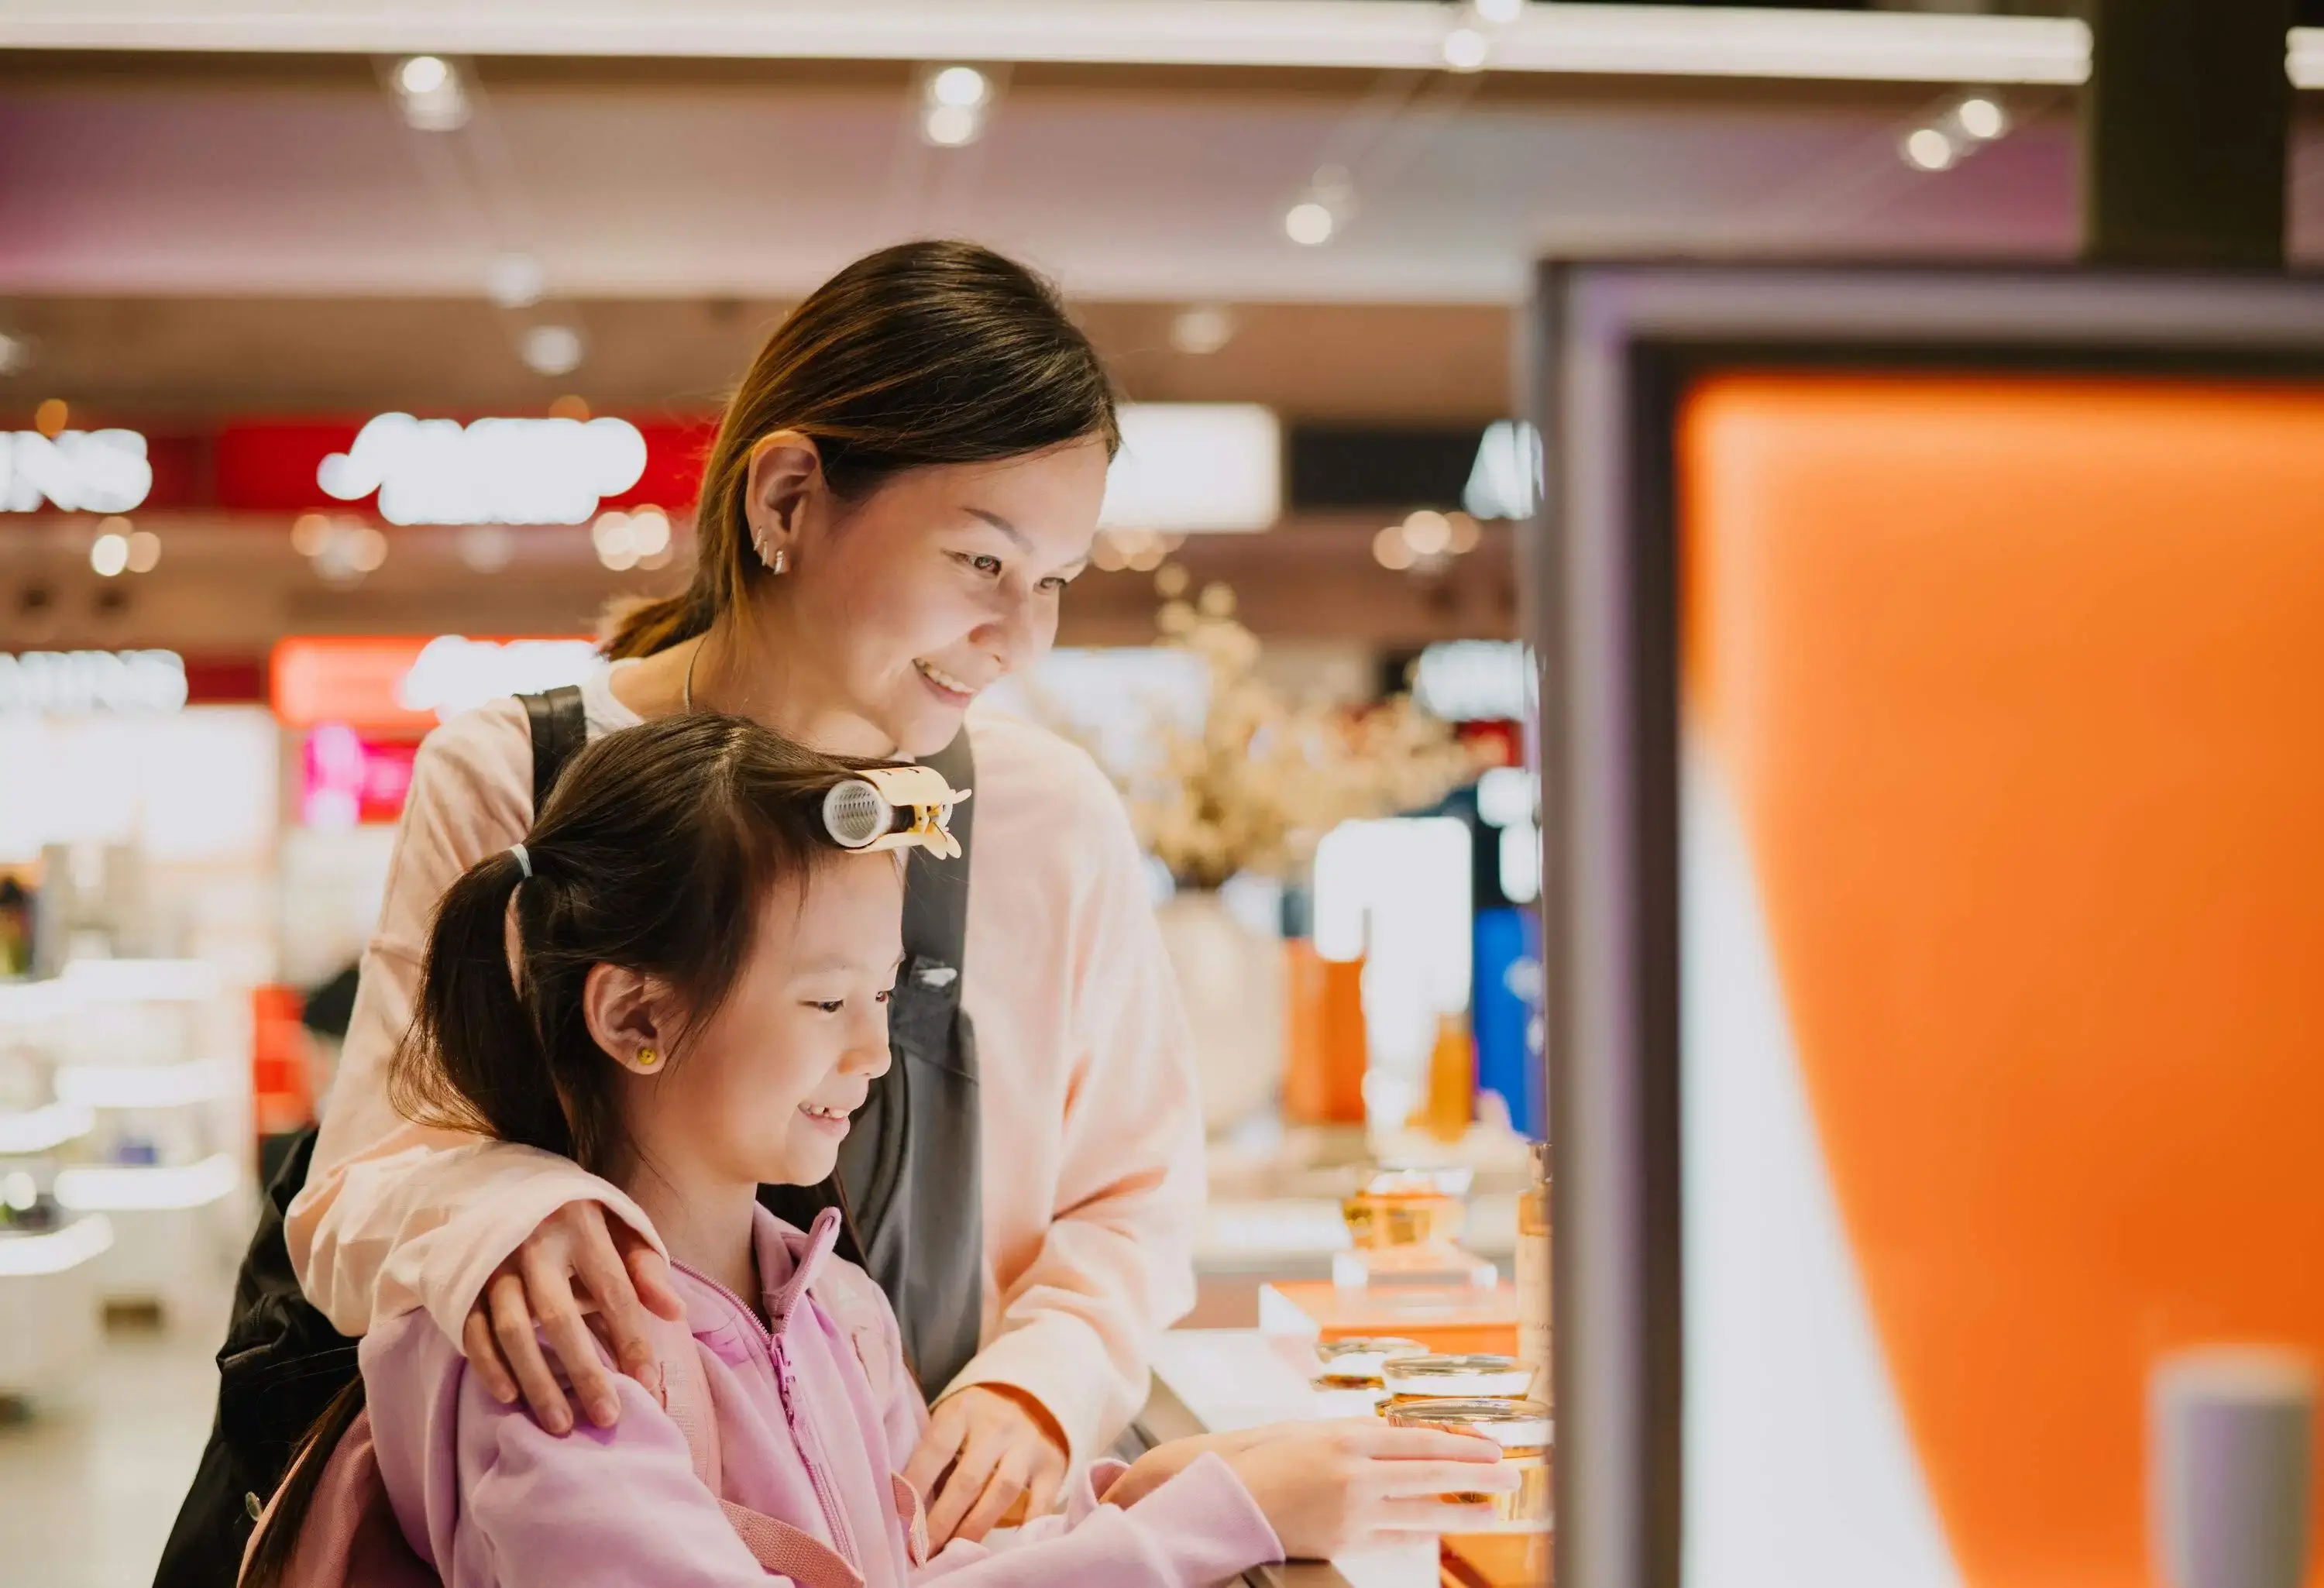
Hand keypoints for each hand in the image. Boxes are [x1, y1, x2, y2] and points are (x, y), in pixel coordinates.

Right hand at [457, 1200, 686, 1433]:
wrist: (509, 1190)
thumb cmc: (578, 1223)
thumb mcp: (619, 1231)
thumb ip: (645, 1272)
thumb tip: (676, 1313)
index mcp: (582, 1226)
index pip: (613, 1290)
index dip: (632, 1338)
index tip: (649, 1382)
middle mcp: (534, 1243)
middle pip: (559, 1316)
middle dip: (584, 1372)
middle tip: (607, 1418)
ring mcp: (494, 1263)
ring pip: (512, 1329)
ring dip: (536, 1380)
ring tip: (561, 1423)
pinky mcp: (466, 1282)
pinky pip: (473, 1331)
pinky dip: (489, 1366)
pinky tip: (510, 1397)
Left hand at [903, 1385, 1070, 1547]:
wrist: (1033, 1395)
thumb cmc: (976, 1418)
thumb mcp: (952, 1419)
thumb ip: (936, 1454)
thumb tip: (909, 1507)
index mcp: (963, 1411)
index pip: (935, 1450)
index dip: (915, 1485)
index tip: (900, 1519)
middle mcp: (998, 1425)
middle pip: (968, 1479)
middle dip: (942, 1521)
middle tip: (923, 1551)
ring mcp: (1028, 1444)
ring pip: (1002, 1491)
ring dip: (976, 1527)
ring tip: (956, 1552)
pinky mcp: (1052, 1465)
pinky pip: (1041, 1502)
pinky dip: (1025, 1527)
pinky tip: (1006, 1547)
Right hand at [1117, 1419, 1514, 1559]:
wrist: (1219, 1501)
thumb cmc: (1259, 1460)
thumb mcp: (1309, 1432)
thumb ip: (1354, 1436)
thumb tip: (1398, 1438)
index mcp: (1343, 1435)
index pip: (1418, 1439)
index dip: (1460, 1444)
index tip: (1491, 1446)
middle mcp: (1353, 1471)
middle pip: (1430, 1472)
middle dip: (1477, 1474)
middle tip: (1512, 1476)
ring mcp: (1350, 1510)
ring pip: (1421, 1509)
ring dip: (1462, 1509)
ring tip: (1495, 1510)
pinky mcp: (1342, 1540)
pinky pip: (1393, 1534)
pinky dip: (1420, 1529)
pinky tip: (1440, 1527)